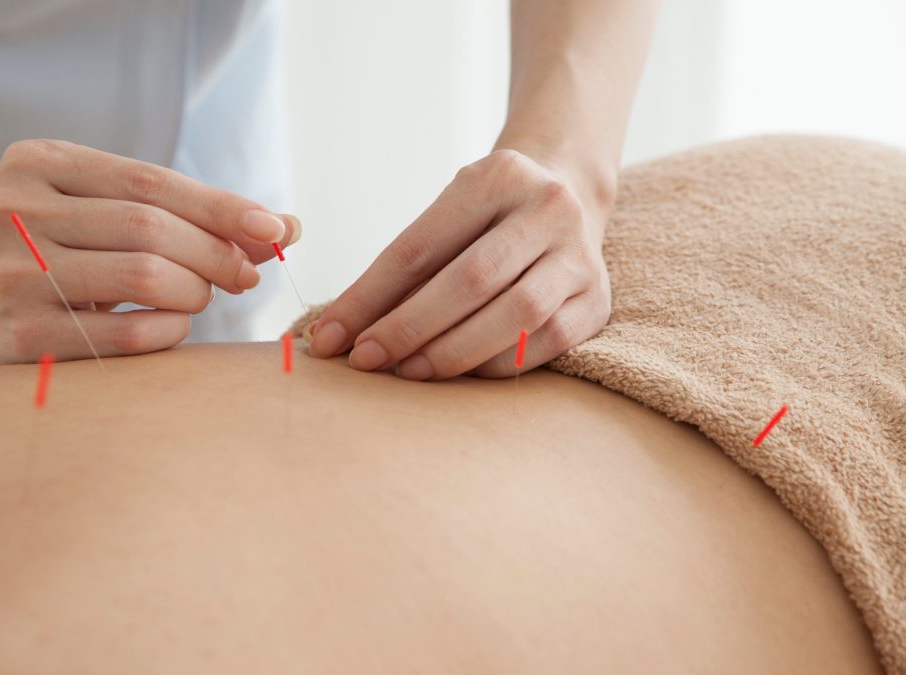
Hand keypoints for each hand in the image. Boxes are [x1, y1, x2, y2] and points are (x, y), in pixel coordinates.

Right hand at [0, 139, 300, 368]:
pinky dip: (169, 330)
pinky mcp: (18, 336)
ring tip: (202, 297)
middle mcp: (14, 210)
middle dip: (215, 253)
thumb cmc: (54, 247)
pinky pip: (124, 334)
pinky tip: (174, 325)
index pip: (150, 180)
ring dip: (195, 291)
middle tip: (244, 274)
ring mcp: (12, 274)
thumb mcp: (101, 209)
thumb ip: (185, 212)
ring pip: (142, 276)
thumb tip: (286, 228)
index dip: (221, 206)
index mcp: (38, 162)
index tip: (273, 229)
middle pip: (149, 227)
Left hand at [306, 149, 610, 379]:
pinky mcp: (597, 299)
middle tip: (364, 361)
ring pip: (515, 315)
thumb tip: (344, 330)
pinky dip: (496, 363)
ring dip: (453, 351)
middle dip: (408, 327)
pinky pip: (546, 342)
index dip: (369, 296)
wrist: (568, 193)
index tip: (330, 335)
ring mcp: (580, 254)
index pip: (420, 246)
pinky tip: (460, 374)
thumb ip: (406, 267)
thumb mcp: (449, 214)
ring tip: (408, 372)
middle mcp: (548, 208)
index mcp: (498, 177)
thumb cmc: (486, 216)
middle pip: (469, 280)